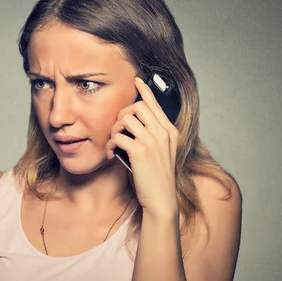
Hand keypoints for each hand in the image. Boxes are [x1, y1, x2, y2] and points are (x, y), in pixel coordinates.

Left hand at [105, 77, 179, 219]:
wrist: (161, 200)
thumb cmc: (157, 178)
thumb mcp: (160, 153)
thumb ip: (152, 137)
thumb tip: (132, 124)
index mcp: (170, 132)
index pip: (155, 105)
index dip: (145, 91)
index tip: (137, 81)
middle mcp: (163, 133)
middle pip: (138, 107)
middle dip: (122, 115)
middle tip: (117, 130)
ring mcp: (153, 141)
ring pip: (126, 119)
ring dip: (114, 130)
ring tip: (114, 143)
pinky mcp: (140, 151)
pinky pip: (118, 137)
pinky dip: (111, 145)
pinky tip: (112, 154)